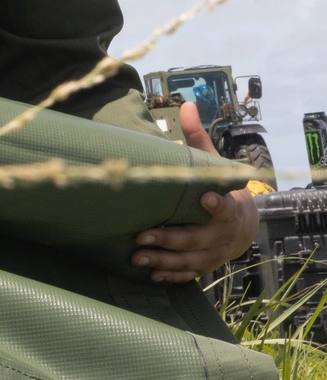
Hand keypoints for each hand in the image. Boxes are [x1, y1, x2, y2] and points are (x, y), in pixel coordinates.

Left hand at [131, 99, 259, 281]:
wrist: (243, 226)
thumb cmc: (222, 188)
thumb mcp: (216, 163)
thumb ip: (199, 138)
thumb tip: (187, 104)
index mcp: (228, 208)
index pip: (225, 208)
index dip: (216, 204)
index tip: (205, 198)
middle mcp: (221, 234)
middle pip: (195, 239)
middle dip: (168, 239)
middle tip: (141, 236)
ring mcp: (213, 253)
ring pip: (187, 260)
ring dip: (162, 260)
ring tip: (136, 257)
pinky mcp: (205, 265)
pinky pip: (188, 273)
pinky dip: (171, 275)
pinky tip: (151, 273)